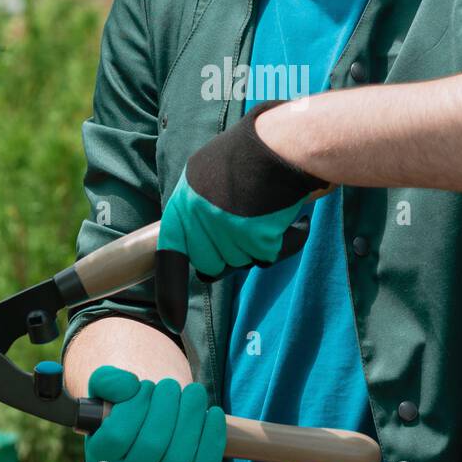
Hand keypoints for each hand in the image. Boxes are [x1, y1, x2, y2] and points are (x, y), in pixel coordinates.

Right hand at [84, 364, 225, 461]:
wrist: (146, 443)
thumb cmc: (126, 413)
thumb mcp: (108, 393)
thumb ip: (108, 381)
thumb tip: (129, 385)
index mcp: (101, 458)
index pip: (117, 436)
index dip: (135, 406)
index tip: (145, 387)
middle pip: (152, 445)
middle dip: (167, 406)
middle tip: (171, 386)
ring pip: (178, 459)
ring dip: (191, 418)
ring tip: (194, 393)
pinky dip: (212, 439)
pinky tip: (213, 413)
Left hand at [155, 99, 332, 331]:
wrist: (282, 141)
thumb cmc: (249, 153)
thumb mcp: (206, 175)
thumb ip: (196, 210)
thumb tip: (196, 248)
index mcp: (183, 206)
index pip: (170, 256)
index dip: (170, 292)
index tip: (172, 319)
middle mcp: (200, 221)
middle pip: (213, 265)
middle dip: (231, 253)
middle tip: (249, 222)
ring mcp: (227, 232)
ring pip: (244, 261)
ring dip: (259, 243)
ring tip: (269, 208)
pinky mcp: (257, 239)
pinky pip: (272, 256)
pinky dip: (287, 241)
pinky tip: (291, 216)